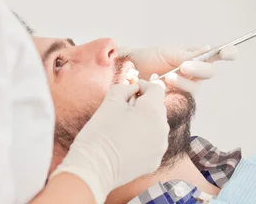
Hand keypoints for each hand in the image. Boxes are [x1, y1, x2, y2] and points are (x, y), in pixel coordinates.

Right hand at [49, 81, 168, 203]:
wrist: (94, 168)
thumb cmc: (100, 133)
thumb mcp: (110, 102)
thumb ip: (125, 88)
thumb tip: (133, 88)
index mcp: (152, 111)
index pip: (156, 89)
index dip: (142, 86)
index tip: (130, 91)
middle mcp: (162, 129)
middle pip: (157, 107)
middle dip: (143, 105)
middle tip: (122, 110)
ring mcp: (160, 147)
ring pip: (156, 125)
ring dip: (144, 122)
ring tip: (124, 128)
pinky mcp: (155, 161)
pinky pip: (153, 142)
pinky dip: (144, 139)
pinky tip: (127, 142)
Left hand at [124, 45, 237, 92]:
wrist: (130, 71)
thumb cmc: (150, 57)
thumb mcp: (168, 51)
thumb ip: (186, 55)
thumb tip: (207, 51)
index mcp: (196, 55)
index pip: (217, 54)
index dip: (228, 52)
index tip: (229, 53)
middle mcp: (196, 71)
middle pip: (209, 72)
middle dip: (198, 69)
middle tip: (183, 66)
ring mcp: (188, 85)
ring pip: (196, 86)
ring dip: (182, 82)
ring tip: (166, 77)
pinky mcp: (179, 98)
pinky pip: (184, 97)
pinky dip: (174, 90)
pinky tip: (161, 84)